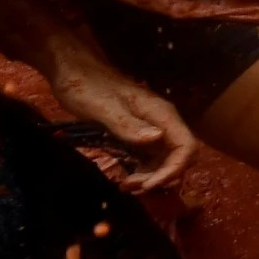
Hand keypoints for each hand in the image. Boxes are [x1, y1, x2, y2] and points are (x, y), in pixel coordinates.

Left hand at [44, 57, 194, 191]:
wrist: (72, 71)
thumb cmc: (86, 87)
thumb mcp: (103, 108)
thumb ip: (129, 125)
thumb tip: (158, 139)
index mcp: (160, 114)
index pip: (185, 146)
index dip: (174, 169)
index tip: (148, 185)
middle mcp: (162, 122)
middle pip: (178, 157)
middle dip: (161, 177)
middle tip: (131, 187)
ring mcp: (152, 129)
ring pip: (165, 161)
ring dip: (151, 178)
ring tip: (126, 186)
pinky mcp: (139, 134)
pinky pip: (150, 158)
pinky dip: (142, 173)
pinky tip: (125, 180)